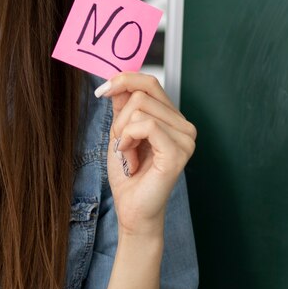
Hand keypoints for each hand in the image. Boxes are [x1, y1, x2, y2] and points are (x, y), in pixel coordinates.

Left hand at [96, 73, 195, 237]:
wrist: (132, 209)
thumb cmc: (128, 174)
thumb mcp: (121, 131)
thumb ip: (123, 105)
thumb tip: (118, 80)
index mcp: (173, 118)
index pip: (150, 81)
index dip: (124, 80)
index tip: (102, 90)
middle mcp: (184, 125)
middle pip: (141, 94)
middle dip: (120, 119)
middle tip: (122, 144)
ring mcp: (185, 138)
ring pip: (140, 109)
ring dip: (123, 133)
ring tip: (130, 155)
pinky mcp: (178, 152)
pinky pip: (146, 125)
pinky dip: (129, 139)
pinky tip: (131, 159)